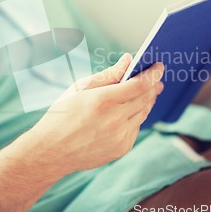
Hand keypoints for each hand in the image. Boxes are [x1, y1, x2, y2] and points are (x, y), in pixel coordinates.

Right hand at [29, 53, 164, 173]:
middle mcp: (115, 120)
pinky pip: (135, 128)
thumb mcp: (80, 88)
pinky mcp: (121, 149)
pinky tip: (131, 111)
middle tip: (157, 79)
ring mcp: (120, 137)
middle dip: (153, 86)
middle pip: (145, 98)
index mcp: (103, 100)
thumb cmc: (63, 113)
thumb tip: (128, 60)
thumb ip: (108, 74)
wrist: (51, 151)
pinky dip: (136, 117)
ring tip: (147, 92)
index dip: (152, 74)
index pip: (139, 84)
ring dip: (147, 101)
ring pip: (142, 114)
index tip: (159, 66)